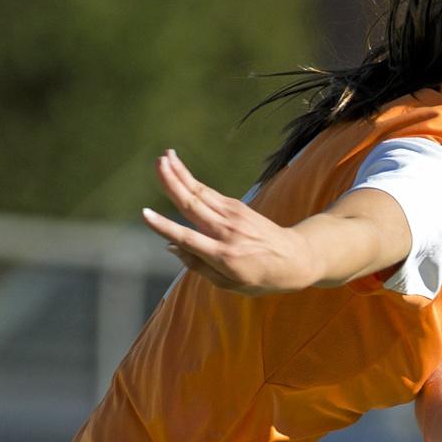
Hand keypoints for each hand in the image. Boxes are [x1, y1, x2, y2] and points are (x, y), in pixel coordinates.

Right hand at [140, 150, 317, 293]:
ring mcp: (234, 217)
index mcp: (224, 257)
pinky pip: (209, 194)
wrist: (296, 259)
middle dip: (173, 184)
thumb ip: (199, 266)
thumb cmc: (261, 278)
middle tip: (157, 164)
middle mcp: (227, 233)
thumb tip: (171, 245)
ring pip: (200, 193)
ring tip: (163, 157)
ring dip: (180, 174)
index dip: (165, 227)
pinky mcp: (237, 207)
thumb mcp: (231, 284)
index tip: (145, 214)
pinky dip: (192, 181)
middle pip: (193, 205)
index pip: (188, 239)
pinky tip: (178, 168)